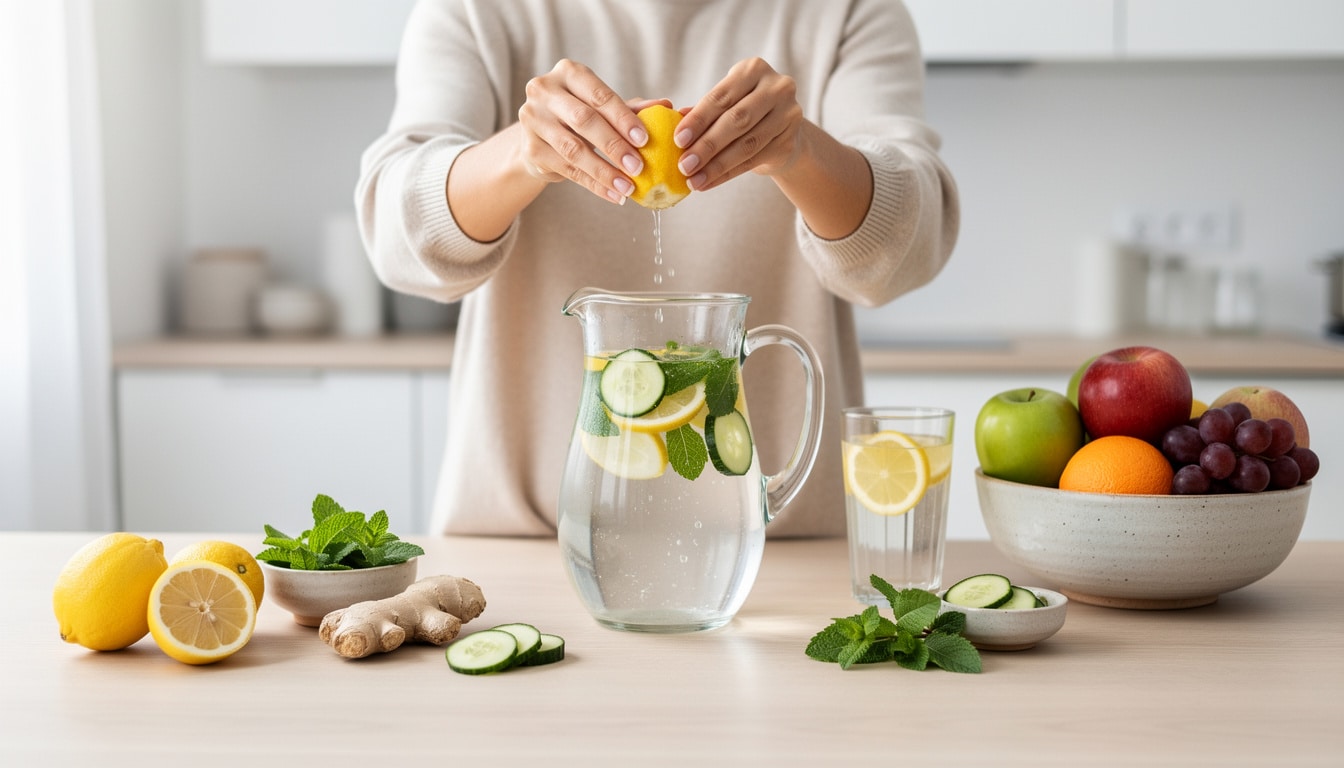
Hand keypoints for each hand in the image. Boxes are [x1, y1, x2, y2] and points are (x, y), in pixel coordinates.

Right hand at [516, 59, 666, 203]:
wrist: (541, 136)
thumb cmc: (580, 115)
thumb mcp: (604, 107)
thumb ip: (632, 108)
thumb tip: (667, 106)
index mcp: (567, 73)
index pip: (598, 95)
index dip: (622, 118)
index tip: (645, 140)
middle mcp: (544, 91)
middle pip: (583, 120)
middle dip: (614, 146)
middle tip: (639, 167)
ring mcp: (533, 120)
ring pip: (573, 149)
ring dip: (604, 172)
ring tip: (628, 187)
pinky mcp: (530, 149)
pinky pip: (567, 170)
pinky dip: (594, 185)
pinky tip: (614, 194)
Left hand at [673, 58, 805, 192]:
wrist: (782, 130)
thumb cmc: (745, 111)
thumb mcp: (725, 103)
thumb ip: (703, 110)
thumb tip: (674, 119)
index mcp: (754, 70)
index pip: (721, 97)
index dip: (698, 119)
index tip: (677, 140)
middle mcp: (776, 88)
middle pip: (736, 120)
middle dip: (707, 145)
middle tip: (684, 165)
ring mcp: (788, 115)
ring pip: (746, 144)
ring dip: (716, 165)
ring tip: (693, 180)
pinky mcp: (789, 142)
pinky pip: (753, 161)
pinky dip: (728, 174)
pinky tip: (708, 182)